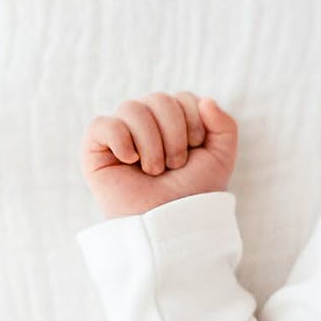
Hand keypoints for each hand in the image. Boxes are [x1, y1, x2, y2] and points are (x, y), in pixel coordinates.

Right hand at [81, 92, 237, 218]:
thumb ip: (225, 125)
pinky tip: (129, 161)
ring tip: (153, 170)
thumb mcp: (221, 159)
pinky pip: (103, 124)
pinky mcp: (96, 147)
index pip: (183, 97)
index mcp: (174, 120)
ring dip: (151, 144)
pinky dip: (121, 141)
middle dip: (174, 135)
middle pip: (159, 99)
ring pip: (132, 108)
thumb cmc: (193, 193)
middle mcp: (146, 121)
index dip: (194, 123)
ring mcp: (121, 132)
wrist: (170, 222)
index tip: (195, 149)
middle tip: (174, 165)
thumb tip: (205, 100)